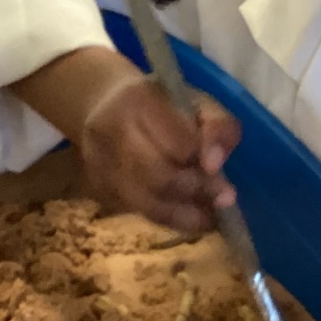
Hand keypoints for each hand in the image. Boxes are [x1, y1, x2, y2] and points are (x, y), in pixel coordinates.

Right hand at [12, 48, 242, 234]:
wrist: (106, 104)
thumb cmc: (163, 103)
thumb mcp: (198, 101)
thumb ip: (218, 127)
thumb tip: (214, 166)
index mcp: (138, 102)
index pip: (178, 144)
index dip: (204, 164)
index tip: (223, 176)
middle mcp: (110, 133)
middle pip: (158, 178)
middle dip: (196, 193)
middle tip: (221, 200)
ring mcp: (98, 163)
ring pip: (146, 204)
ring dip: (184, 215)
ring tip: (209, 216)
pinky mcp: (96, 187)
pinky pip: (137, 212)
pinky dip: (168, 219)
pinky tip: (188, 216)